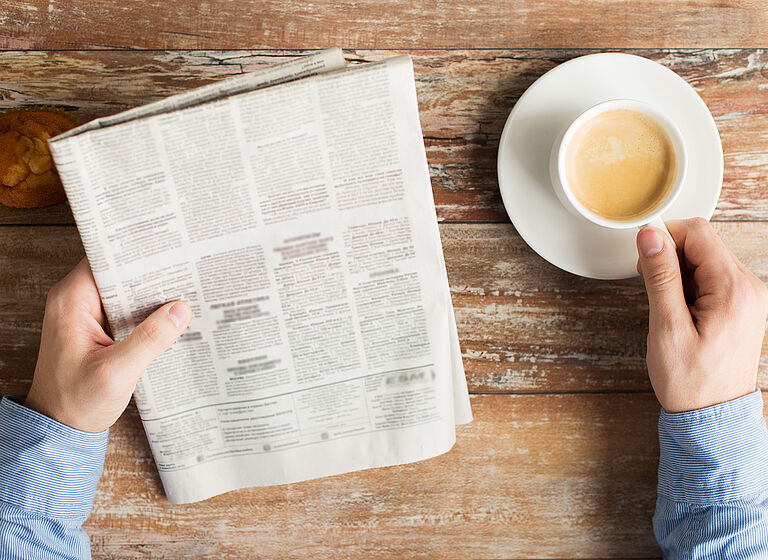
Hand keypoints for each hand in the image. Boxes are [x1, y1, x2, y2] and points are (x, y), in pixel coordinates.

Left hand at [24, 258, 191, 431]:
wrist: (59, 428)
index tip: (170, 254)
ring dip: (152, 295)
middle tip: (186, 275)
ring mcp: (86, 313)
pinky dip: (146, 312)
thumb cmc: (76, 402)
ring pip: (126, 290)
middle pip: (120, 272)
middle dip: (152, 275)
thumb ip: (150, 340)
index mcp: (71, 301)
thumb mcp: (116, 372)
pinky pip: (126, 308)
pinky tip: (169, 317)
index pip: (108, 259)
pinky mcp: (97, 327)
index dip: (139, 255)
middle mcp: (75, 300)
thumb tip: (181, 310)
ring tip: (183, 294)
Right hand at [636, 218, 767, 412]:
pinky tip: (681, 312)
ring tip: (669, 309)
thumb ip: (660, 276)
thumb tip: (650, 236)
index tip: (643, 258)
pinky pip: (712, 278)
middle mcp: (750, 288)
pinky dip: (690, 287)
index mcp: (734, 289)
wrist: (712, 417)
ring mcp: (749, 297)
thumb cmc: (690, 381)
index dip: (664, 238)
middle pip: (703, 243)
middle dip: (670, 258)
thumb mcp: (667, 327)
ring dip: (679, 274)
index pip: (698, 232)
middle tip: (654, 291)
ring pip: (705, 259)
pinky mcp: (742, 305)